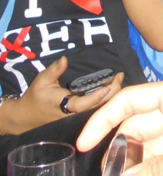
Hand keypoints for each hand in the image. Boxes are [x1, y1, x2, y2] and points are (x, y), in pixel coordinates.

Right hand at [1, 56, 123, 134]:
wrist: (29, 117)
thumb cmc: (37, 96)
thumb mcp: (42, 80)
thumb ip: (54, 70)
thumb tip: (65, 59)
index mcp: (64, 106)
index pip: (82, 104)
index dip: (95, 97)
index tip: (107, 86)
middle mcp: (74, 114)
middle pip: (97, 107)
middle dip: (111, 92)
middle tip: (120, 76)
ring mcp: (79, 116)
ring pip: (100, 108)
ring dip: (112, 95)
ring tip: (119, 79)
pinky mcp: (82, 116)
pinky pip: (98, 108)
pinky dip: (107, 99)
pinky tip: (114, 88)